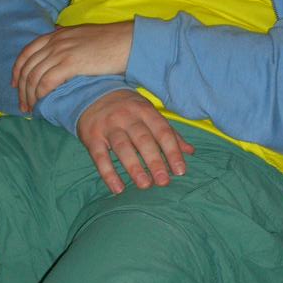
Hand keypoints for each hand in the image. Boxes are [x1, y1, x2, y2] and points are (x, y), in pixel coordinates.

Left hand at [12, 22, 133, 110]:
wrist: (128, 41)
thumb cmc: (113, 42)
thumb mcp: (84, 38)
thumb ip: (70, 45)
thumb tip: (62, 59)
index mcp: (58, 34)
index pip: (28, 51)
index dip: (18, 69)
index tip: (15, 84)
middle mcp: (56, 41)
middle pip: (27, 66)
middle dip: (21, 88)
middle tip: (23, 104)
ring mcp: (61, 51)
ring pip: (34, 76)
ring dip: (30, 95)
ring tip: (32, 109)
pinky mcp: (70, 63)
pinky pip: (46, 82)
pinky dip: (40, 94)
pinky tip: (43, 103)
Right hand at [77, 89, 194, 193]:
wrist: (93, 93)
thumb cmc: (129, 109)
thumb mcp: (150, 114)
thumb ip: (169, 133)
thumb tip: (190, 152)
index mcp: (146, 111)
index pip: (162, 131)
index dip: (172, 151)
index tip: (180, 170)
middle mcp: (128, 117)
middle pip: (143, 139)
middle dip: (155, 161)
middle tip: (164, 182)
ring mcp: (109, 126)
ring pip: (122, 147)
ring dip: (134, 167)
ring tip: (144, 185)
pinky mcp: (92, 137)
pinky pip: (99, 157)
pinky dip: (108, 174)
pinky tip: (118, 189)